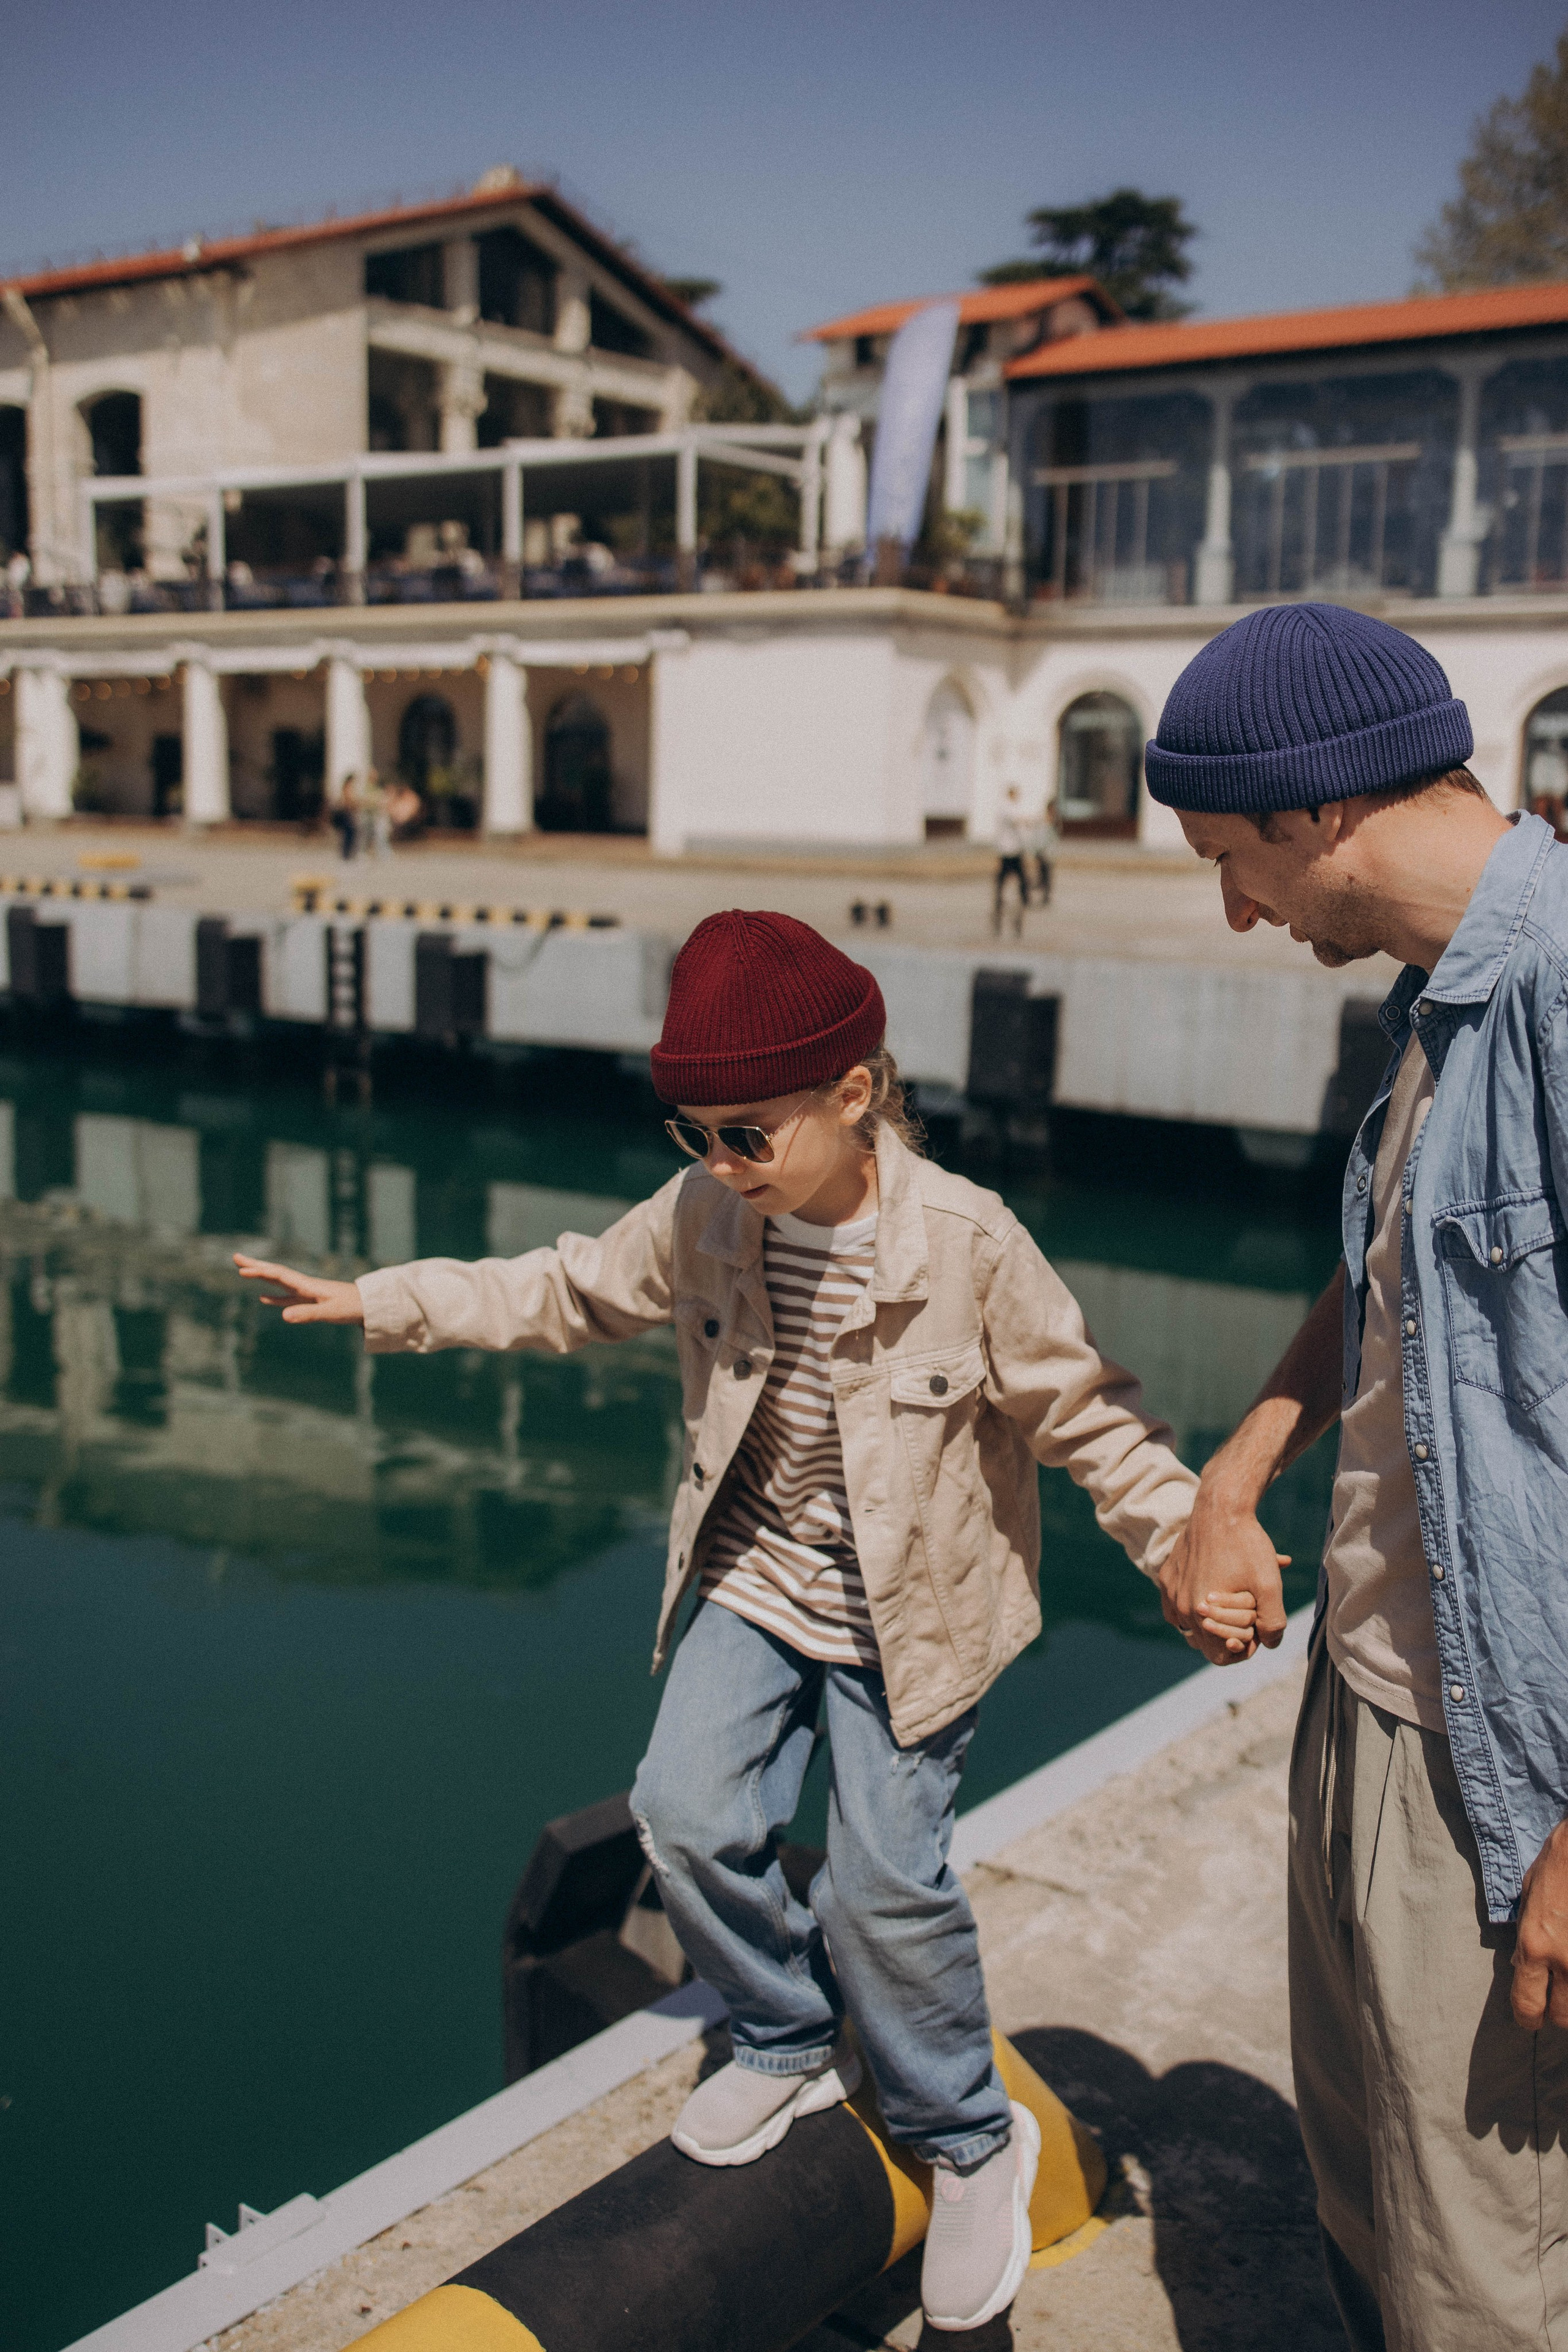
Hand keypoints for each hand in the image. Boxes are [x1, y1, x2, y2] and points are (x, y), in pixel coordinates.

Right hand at [234, 1253, 364, 1325]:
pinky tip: (263, 1298)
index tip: (241, 1269)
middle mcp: (304, 1286)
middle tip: (235, 1257)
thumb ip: (307, 1314)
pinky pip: (287, 1298)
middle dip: (255, 1265)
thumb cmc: (352, 1308)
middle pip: (275, 1273)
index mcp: (307, 1286)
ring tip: (243, 1271)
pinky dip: (274, 1297)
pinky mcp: (311, 1302)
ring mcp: (306, 1293)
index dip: (260, 1272)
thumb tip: (283, 1317)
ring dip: (261, 1277)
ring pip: (278, 1283)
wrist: (369, 1306)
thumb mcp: (329, 1313)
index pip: (279, 1275)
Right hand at [1159, 1483, 1288, 1666]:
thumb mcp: (1270, 1586)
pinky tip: (1214, 1590)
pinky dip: (1197, 1604)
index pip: (1218, 1656)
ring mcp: (1170, 1590)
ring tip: (1235, 1601)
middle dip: (1228, 1634)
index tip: (1257, 1632)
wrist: (1221, 1507)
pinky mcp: (1167, 1575)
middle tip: (1249, 1613)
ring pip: (1190, 1624)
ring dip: (1213, 1620)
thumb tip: (1269, 1644)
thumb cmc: (1246, 1545)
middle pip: (1204, 1642)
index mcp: (1199, 1613)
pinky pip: (1178, 1604)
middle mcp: (1179, 1606)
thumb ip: (1273, 1623)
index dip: (1243, 1650)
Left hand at [1513, 1815, 1567, 2029]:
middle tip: (1558, 2000)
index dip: (1527, 2018)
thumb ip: (1526, 1936)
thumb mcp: (1529, 1897)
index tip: (1531, 2021)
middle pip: (1563, 2017)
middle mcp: (1565, 1959)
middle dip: (1559, 2013)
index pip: (1527, 2003)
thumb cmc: (1559, 1863)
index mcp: (1535, 1944)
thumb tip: (1521, 1965)